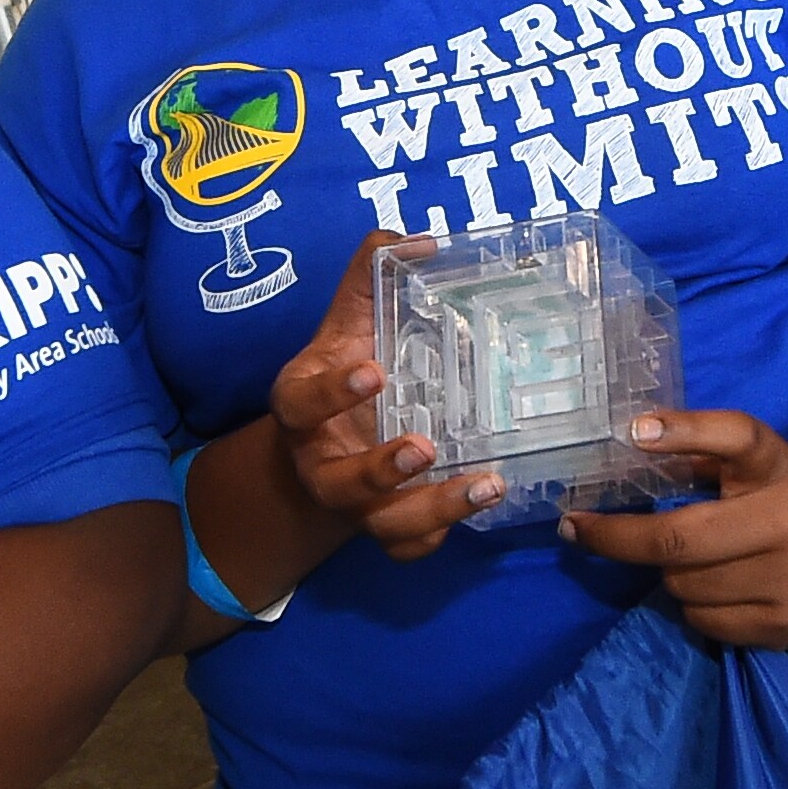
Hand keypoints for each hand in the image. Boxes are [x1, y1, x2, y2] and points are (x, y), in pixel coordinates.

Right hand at [264, 230, 510, 561]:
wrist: (326, 441)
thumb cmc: (345, 370)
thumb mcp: (350, 321)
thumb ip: (372, 276)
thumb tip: (421, 240)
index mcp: (301, 407)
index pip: (301, 405)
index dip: (332, 393)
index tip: (373, 372)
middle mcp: (321, 462)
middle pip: (340, 483)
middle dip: (381, 472)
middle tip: (423, 446)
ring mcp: (353, 503)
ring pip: (383, 524)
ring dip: (432, 510)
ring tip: (486, 484)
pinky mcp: (383, 527)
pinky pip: (406, 548)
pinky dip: (437, 537)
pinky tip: (476, 508)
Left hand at [558, 411, 787, 650]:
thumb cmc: (778, 486)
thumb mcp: (751, 457)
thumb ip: (696, 455)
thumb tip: (618, 455)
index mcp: (777, 465)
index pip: (735, 437)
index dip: (686, 431)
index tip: (635, 431)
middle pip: (680, 539)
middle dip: (618, 538)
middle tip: (579, 530)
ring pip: (683, 586)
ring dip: (669, 574)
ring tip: (692, 560)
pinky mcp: (787, 625)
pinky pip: (703, 621)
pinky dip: (694, 605)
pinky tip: (718, 588)